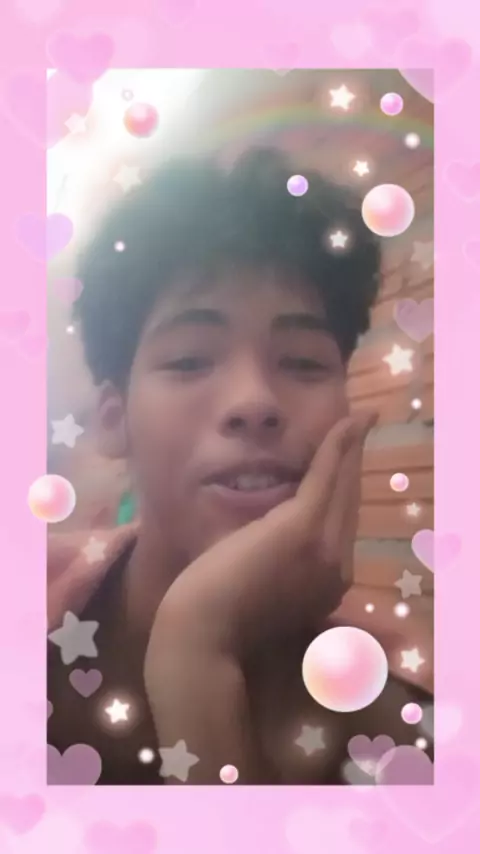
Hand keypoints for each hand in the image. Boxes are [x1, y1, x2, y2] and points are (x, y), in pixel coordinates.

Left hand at [147, 411, 376, 662]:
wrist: (203, 635)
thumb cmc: (217, 614)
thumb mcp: (261, 584)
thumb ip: (280, 557)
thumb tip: (274, 529)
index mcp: (328, 583)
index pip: (342, 525)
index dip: (347, 489)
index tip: (348, 462)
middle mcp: (339, 568)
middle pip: (350, 503)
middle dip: (356, 463)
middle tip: (360, 429)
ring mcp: (326, 549)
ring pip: (344, 487)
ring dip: (351, 448)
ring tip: (355, 422)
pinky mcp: (304, 528)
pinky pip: (328, 476)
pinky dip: (341, 445)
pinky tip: (351, 421)